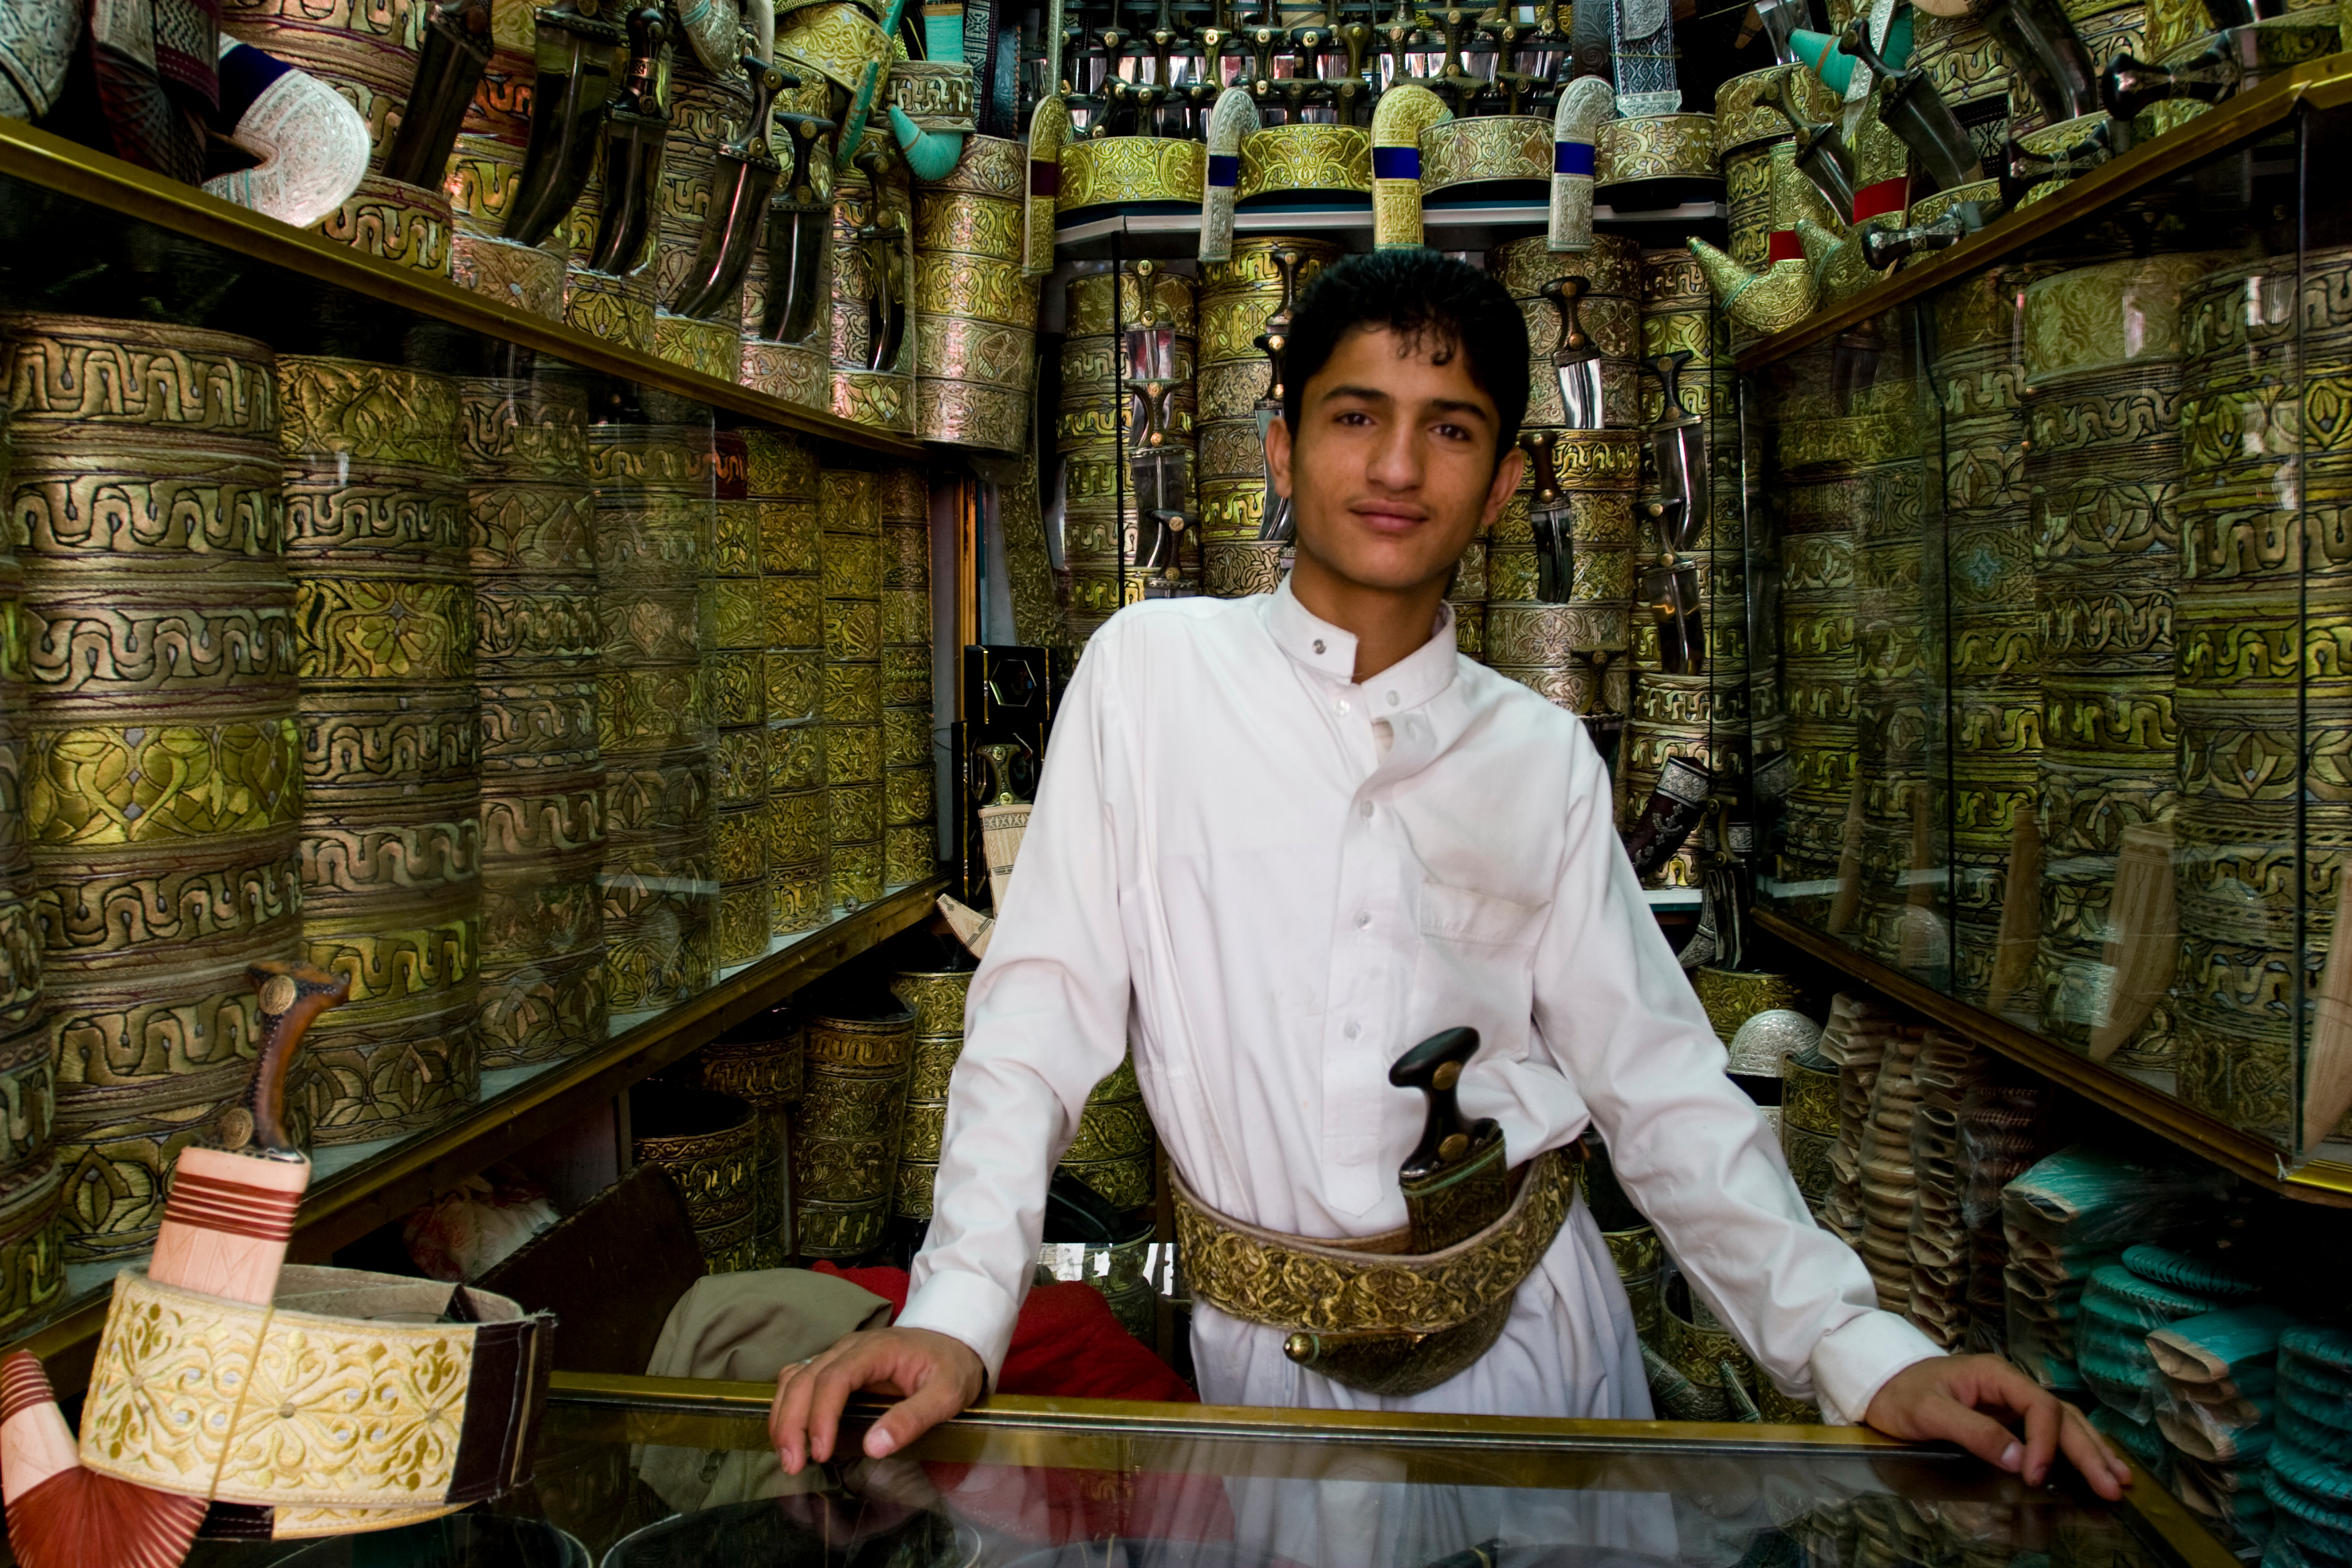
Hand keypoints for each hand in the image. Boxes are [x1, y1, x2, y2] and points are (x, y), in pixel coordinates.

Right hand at [769, 1326, 985, 1474]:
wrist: (956, 1341)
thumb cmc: (952, 1367)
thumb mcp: (947, 1395)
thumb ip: (912, 1419)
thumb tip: (873, 1447)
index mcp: (877, 1350)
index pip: (835, 1378)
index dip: (821, 1416)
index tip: (821, 1453)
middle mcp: (850, 1347)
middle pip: (806, 1378)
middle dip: (792, 1422)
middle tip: (793, 1463)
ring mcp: (839, 1354)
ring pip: (795, 1377)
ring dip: (783, 1415)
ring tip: (787, 1455)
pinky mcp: (836, 1365)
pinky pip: (799, 1377)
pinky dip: (787, 1404)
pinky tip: (788, 1432)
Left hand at [1864, 1355, 2131, 1501]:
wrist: (1879, 1383)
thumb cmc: (1900, 1394)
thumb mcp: (1928, 1412)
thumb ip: (1974, 1432)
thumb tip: (2019, 1459)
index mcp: (1995, 1375)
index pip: (2038, 1407)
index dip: (2045, 1443)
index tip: (2036, 1476)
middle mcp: (2010, 1385)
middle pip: (2061, 1416)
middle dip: (2088, 1451)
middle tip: (2112, 1485)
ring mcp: (2011, 1401)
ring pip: (2063, 1422)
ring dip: (2091, 1450)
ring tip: (2119, 1478)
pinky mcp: (2007, 1417)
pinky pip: (2049, 1431)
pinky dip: (2074, 1449)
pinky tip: (2093, 1464)